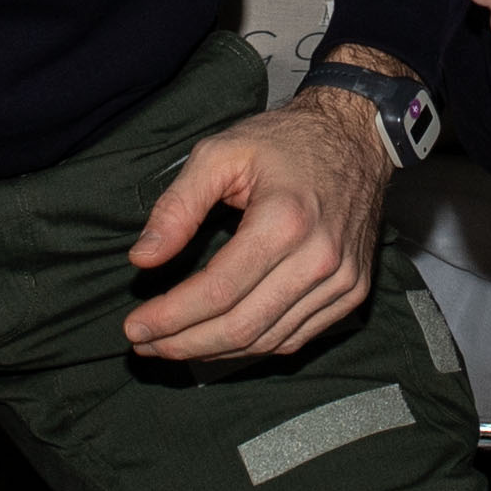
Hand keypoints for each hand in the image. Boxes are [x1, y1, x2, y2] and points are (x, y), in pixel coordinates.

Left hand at [125, 87, 392, 362]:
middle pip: (240, 326)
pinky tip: (217, 342)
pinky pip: (294, 338)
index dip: (170, 317)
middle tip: (144, 344)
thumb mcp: (220, 153)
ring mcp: (341, 281)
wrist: (356, 138)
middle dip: (184, 343)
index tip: (134, 327)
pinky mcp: (351, 293)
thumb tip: (144, 258)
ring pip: (266, 341)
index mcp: (285, 221)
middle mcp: (319, 259)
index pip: (217, 290)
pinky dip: (251, 348)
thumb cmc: (285, 142)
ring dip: (213, 352)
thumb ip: (177, 206)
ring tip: (171, 346)